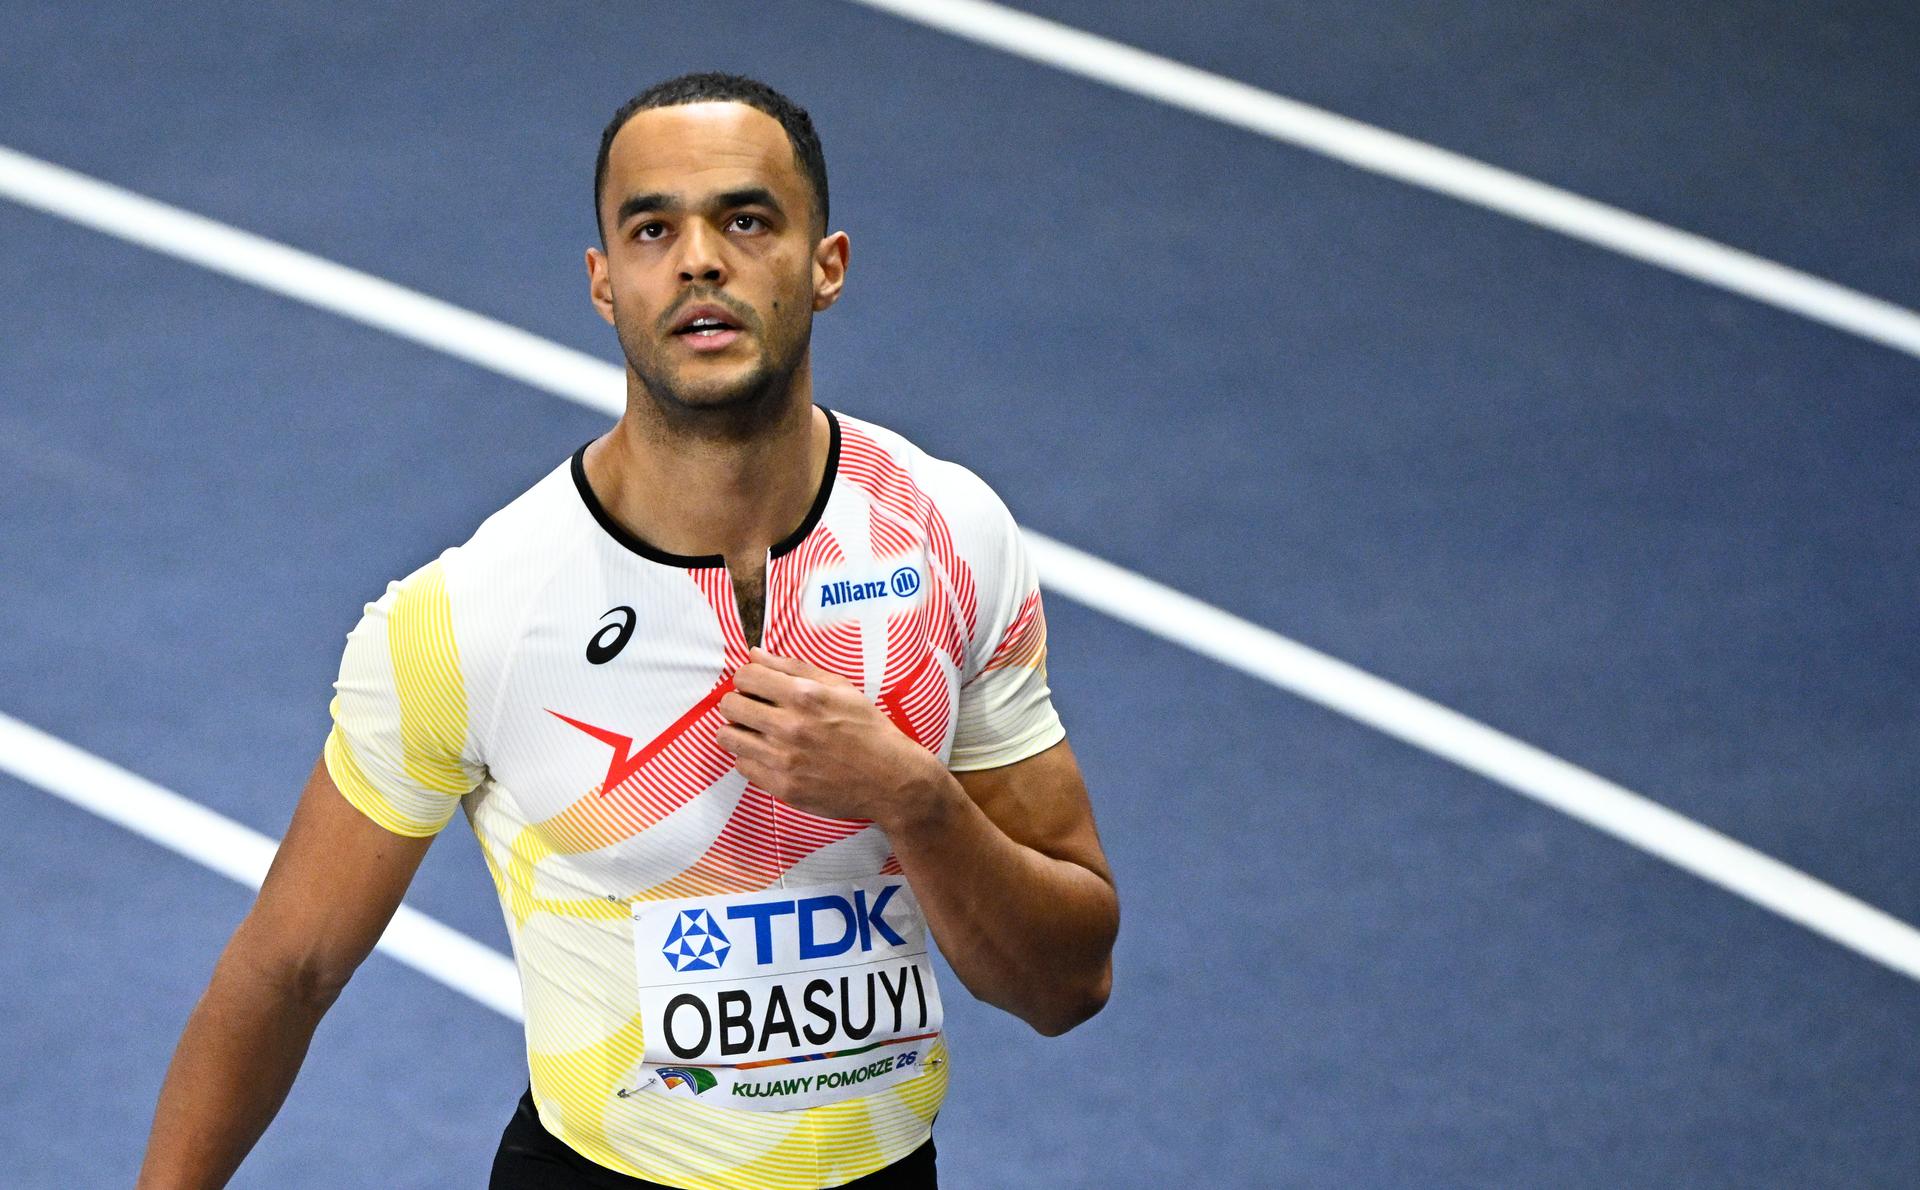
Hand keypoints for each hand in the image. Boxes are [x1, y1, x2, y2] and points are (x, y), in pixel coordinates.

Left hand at [716, 647, 953, 829]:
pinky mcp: (783, 787)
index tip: (755, 685)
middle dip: (737, 701)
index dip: (747, 677)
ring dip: (738, 729)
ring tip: (755, 731)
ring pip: (728, 737)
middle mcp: (791, 726)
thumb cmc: (868, 728)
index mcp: (805, 696)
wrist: (890, 779)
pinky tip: (768, 754)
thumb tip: (755, 654)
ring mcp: (785, 760)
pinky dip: (751, 757)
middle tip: (752, 707)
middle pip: (730, 705)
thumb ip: (793, 668)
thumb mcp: (840, 687)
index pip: (746, 675)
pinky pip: (743, 766)